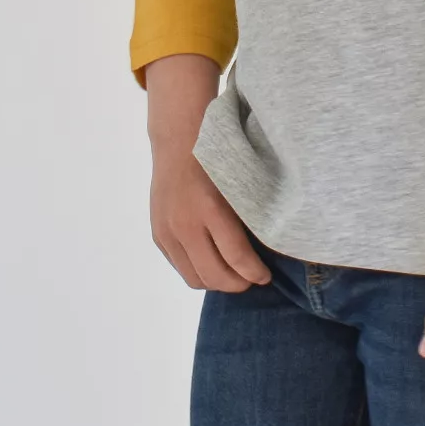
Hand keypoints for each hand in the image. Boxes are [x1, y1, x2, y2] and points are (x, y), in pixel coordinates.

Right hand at [149, 150, 271, 291]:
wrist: (179, 141)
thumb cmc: (218, 157)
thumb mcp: (238, 184)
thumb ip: (248, 218)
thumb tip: (264, 251)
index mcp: (211, 209)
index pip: (236, 257)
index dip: (255, 273)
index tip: (266, 276)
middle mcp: (185, 225)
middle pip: (214, 275)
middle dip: (237, 284)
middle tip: (252, 278)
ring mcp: (168, 232)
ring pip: (194, 278)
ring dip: (216, 282)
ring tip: (232, 273)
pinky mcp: (158, 235)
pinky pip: (180, 267)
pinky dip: (197, 270)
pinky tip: (211, 260)